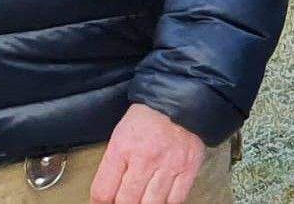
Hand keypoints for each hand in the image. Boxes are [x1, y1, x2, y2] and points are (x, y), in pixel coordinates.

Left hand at [90, 103, 204, 203]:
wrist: (182, 99)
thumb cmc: (147, 118)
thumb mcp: (120, 135)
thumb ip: (113, 165)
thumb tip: (108, 196)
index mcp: (122, 148)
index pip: (103, 192)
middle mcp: (145, 158)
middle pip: (126, 202)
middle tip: (126, 200)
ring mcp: (169, 164)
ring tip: (143, 199)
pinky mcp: (189, 167)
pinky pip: (175, 199)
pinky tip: (162, 198)